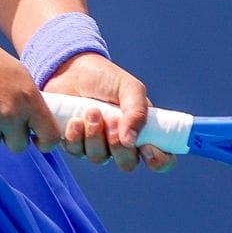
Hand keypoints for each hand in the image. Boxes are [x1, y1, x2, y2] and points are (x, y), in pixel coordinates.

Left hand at [43, 52, 174, 172]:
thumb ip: (137, 112)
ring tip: (91, 111)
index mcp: (143, 131)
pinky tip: (74, 120)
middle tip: (110, 120)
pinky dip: (75, 137)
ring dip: (94, 136)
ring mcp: (97, 146)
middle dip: (118, 145)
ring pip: (99, 159)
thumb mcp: (129, 88)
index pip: (159, 158)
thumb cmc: (106, 78)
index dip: (158, 161)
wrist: (72, 68)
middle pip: (126, 164)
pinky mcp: (74, 144)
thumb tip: (130, 142)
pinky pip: (76, 152)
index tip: (148, 149)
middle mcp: (121, 143)